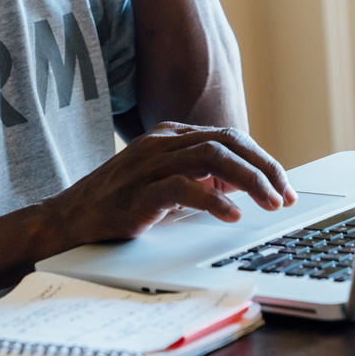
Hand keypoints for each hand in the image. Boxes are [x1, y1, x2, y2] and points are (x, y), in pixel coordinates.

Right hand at [44, 122, 297, 243]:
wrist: (69, 219)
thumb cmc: (119, 203)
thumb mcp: (165, 182)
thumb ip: (199, 176)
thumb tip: (241, 184)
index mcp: (170, 136)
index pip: (229, 137)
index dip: (262, 159)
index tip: (283, 185)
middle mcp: (162, 143)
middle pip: (227, 141)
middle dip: (264, 167)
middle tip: (286, 195)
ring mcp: (149, 164)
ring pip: (212, 157)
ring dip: (249, 180)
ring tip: (269, 203)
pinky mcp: (139, 192)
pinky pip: (183, 187)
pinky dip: (213, 200)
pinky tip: (232, 215)